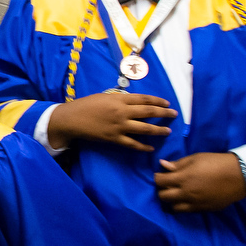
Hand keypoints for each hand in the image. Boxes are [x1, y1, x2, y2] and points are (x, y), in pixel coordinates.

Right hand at [48, 92, 175, 151]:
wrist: (72, 118)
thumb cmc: (86, 105)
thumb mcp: (104, 96)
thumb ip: (119, 99)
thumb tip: (133, 102)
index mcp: (119, 99)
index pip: (144, 99)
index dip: (157, 100)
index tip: (167, 103)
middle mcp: (122, 111)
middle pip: (148, 112)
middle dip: (164, 113)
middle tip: (174, 114)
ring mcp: (119, 126)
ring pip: (145, 128)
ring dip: (158, 130)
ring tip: (167, 131)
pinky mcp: (114, 138)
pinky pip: (133, 144)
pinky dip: (143, 146)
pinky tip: (151, 148)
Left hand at [155, 153, 245, 212]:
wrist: (239, 176)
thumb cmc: (216, 162)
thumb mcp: (195, 158)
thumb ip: (178, 164)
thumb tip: (163, 165)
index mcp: (183, 178)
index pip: (160, 181)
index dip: (157, 177)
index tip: (160, 174)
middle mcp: (186, 193)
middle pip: (163, 196)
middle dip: (161, 190)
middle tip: (167, 184)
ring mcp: (195, 203)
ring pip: (174, 207)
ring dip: (172, 200)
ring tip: (176, 193)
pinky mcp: (204, 209)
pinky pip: (188, 211)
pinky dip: (184, 206)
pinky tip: (187, 199)